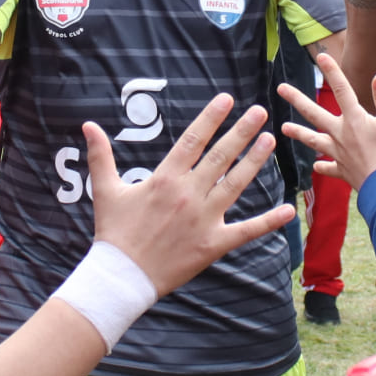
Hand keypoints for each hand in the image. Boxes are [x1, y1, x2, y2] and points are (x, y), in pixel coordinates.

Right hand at [85, 94, 293, 297]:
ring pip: (235, 185)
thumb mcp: (104, 189)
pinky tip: (287, 210)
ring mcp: (203, 219)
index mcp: (165, 178)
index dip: (211, 118)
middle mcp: (188, 194)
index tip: (227, 99)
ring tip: (270, 140)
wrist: (120, 276)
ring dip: (255, 161)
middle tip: (260, 112)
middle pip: (220, 157)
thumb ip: (101, 155)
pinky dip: (268, 222)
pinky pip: (245, 231)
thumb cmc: (113, 232)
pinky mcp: (213, 244)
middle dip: (242, 132)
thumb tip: (87, 125)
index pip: (193, 140)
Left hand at [277, 52, 375, 189]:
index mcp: (355, 121)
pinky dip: (322, 166)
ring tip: (284, 128)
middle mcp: (341, 135)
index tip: (321, 56)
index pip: (343, 90)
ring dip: (299, 134)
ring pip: (314, 141)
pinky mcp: (343, 171)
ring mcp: (339, 154)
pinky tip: (316, 165)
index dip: (333, 72)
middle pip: (315, 114)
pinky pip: (329, 168)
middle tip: (281, 88)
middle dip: (297, 100)